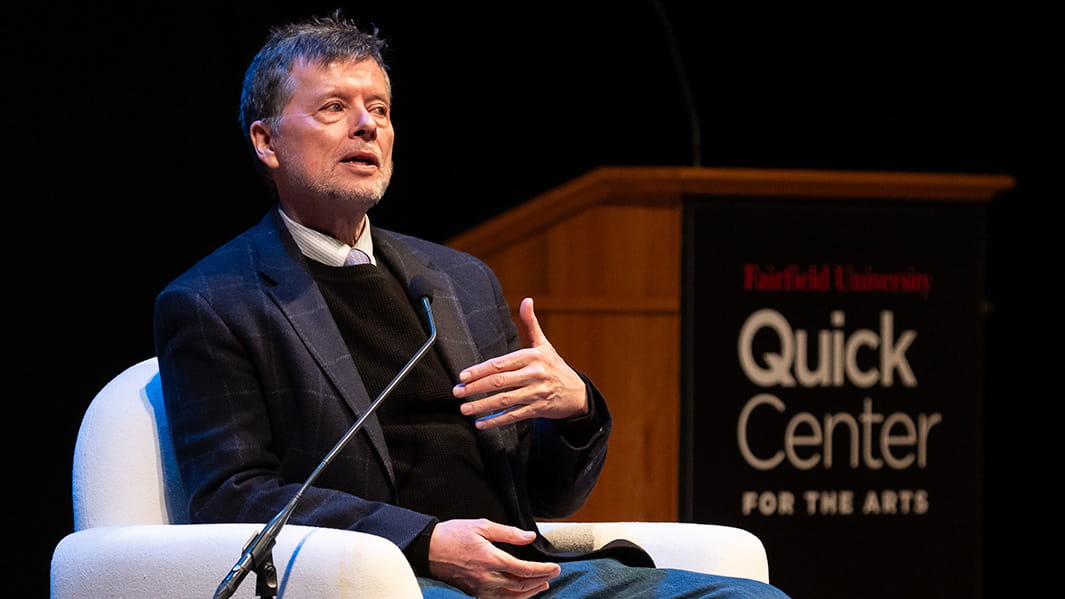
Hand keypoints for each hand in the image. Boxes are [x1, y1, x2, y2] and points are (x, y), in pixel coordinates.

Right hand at [428, 519, 560, 598]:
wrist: (428, 549)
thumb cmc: (453, 535)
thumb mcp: (482, 526)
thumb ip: (508, 533)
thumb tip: (529, 536)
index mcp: (491, 558)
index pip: (524, 569)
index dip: (543, 570)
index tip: (555, 567)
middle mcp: (487, 577)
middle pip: (521, 584)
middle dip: (540, 580)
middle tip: (553, 574)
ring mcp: (480, 588)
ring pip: (512, 596)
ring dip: (530, 591)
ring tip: (542, 585)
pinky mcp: (474, 593)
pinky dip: (515, 598)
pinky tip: (521, 593)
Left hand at [455, 298, 588, 428]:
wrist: (577, 394)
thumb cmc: (555, 367)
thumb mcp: (544, 345)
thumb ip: (531, 324)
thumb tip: (526, 300)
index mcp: (533, 357)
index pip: (501, 363)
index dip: (480, 370)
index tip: (463, 376)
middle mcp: (535, 374)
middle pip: (500, 382)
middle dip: (476, 388)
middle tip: (457, 392)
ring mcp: (536, 394)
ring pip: (504, 401)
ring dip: (482, 405)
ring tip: (464, 409)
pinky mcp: (537, 410)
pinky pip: (513, 416)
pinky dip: (496, 420)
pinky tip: (481, 423)